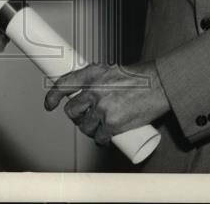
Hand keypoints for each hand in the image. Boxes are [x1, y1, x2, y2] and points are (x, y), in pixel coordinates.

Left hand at [44, 61, 169, 144]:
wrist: (160, 85)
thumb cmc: (139, 78)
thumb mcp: (111, 71)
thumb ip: (97, 81)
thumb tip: (86, 94)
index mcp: (92, 74)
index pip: (63, 84)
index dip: (53, 96)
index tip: (50, 104)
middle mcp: (94, 90)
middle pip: (72, 110)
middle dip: (77, 116)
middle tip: (86, 116)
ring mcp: (102, 108)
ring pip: (85, 126)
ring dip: (89, 129)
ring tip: (99, 125)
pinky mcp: (112, 124)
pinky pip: (99, 137)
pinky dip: (101, 139)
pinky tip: (105, 136)